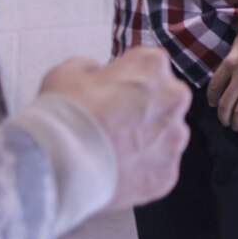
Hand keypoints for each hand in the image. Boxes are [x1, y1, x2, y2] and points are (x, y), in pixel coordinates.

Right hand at [38, 46, 190, 210]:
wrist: (62, 166)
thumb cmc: (66, 115)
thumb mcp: (66, 73)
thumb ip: (90, 68)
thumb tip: (95, 76)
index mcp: (153, 65)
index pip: (148, 66)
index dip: (126, 79)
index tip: (111, 92)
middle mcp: (173, 97)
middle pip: (163, 100)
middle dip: (143, 110)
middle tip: (111, 124)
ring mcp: (175, 137)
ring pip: (165, 136)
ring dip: (146, 141)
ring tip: (112, 152)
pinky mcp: (169, 172)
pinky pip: (158, 168)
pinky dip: (141, 171)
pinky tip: (116, 172)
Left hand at [205, 12, 237, 131]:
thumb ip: (235, 44)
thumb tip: (231, 42)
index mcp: (231, 62)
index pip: (214, 87)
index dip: (212, 98)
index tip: (213, 104)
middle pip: (225, 104)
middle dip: (223, 117)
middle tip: (225, 122)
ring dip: (237, 122)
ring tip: (237, 126)